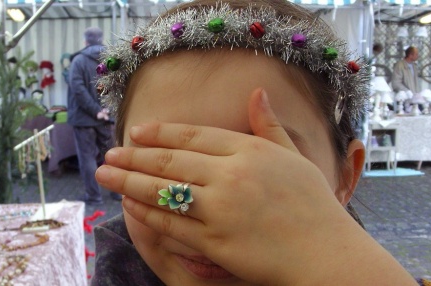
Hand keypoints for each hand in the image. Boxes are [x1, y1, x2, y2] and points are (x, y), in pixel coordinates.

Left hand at [96, 89, 415, 284]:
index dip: (161, 133)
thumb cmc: (313, 205)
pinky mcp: (215, 242)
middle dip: (134, 156)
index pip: (194, 136)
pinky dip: (147, 214)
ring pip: (165, 191)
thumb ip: (268, 125)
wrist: (325, 253)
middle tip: (108, 154)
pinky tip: (129, 206)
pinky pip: (173, 224)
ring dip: (130, 182)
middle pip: (172, 161)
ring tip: (105, 175)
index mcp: (250, 150)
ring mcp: (221, 209)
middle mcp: (232, 175)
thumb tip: (257, 91)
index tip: (136, 132)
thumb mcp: (293, 156)